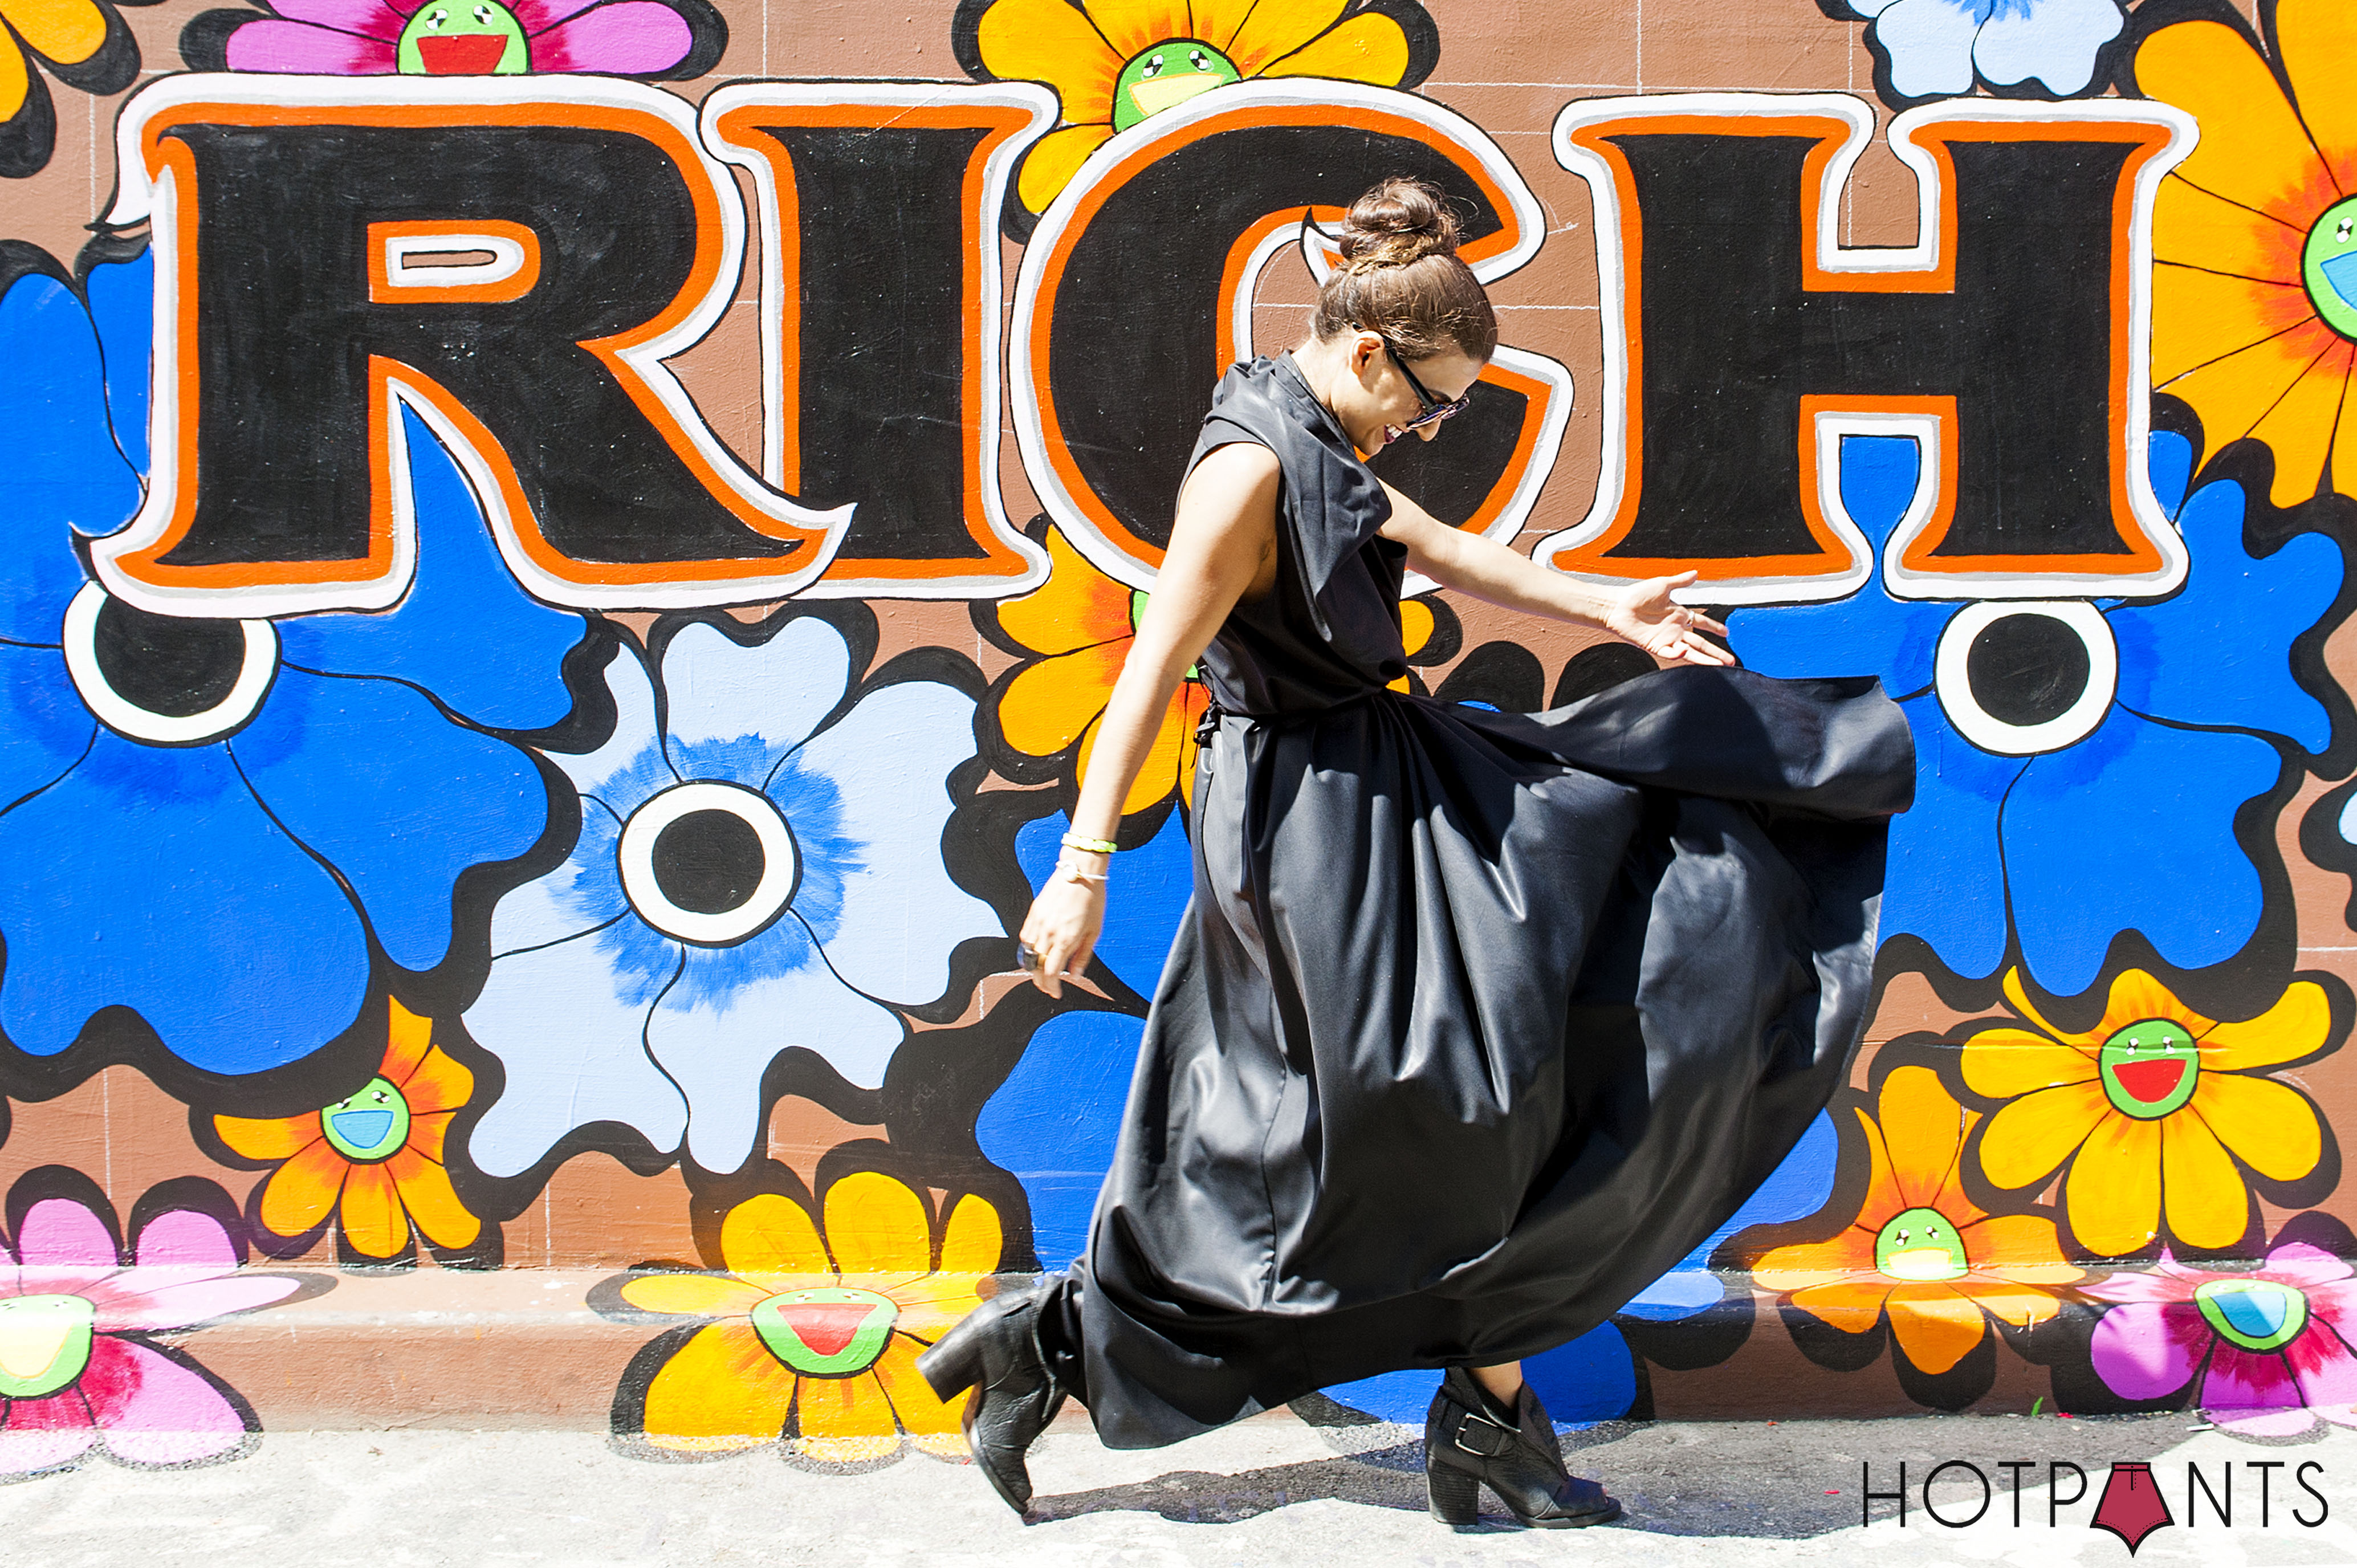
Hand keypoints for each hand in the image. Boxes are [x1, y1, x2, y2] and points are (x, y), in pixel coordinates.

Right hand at [1017, 865, 1104, 997]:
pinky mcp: (1033, 913)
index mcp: (1065, 939)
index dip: (1052, 987)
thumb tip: (1075, 975)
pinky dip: (1028, 949)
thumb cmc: (1093, 900)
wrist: (1080, 871)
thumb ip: (1083, 955)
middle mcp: (1048, 933)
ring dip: (1033, 967)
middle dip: (1041, 982)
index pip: (1051, 973)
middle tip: (1048, 987)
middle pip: (1036, 967)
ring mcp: (1038, 922)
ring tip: (1042, 972)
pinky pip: (1024, 938)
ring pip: (1027, 954)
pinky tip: (1036, 952)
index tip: (1056, 993)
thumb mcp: (1094, 931)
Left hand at [1604, 571, 1732, 667]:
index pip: (1702, 623)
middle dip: (1716, 652)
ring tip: (1719, 666)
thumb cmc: (1637, 594)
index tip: (1727, 633)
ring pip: (1690, 652)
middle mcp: (1675, 630)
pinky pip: (1670, 654)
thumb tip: (1696, 573)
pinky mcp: (1655, 647)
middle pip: (1701, 643)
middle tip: (1731, 661)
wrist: (1617, 606)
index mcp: (1679, 615)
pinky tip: (1684, 651)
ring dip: (1705, 660)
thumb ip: (1681, 581)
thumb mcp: (1663, 585)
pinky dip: (1677, 655)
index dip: (1715, 628)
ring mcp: (1667, 639)